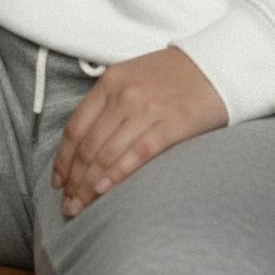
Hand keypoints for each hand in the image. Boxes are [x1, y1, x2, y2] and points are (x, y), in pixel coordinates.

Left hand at [51, 47, 227, 217]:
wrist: (216, 67)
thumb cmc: (173, 76)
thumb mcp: (132, 77)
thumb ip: (108, 102)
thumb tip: (83, 143)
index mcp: (111, 81)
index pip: (75, 127)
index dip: (62, 160)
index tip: (58, 182)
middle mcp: (124, 94)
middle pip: (88, 146)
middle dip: (74, 181)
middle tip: (68, 205)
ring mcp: (147, 109)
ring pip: (106, 154)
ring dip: (89, 186)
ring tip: (81, 207)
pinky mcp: (170, 125)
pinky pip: (136, 155)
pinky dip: (115, 176)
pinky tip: (103, 192)